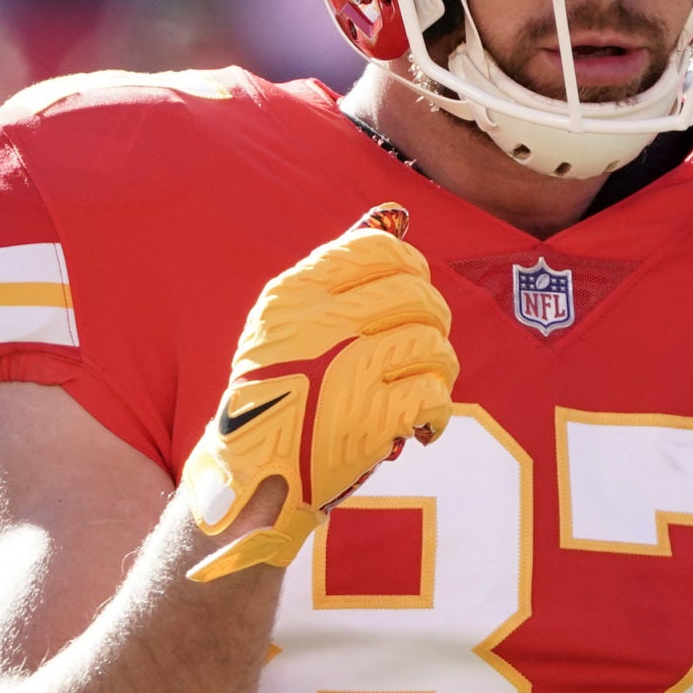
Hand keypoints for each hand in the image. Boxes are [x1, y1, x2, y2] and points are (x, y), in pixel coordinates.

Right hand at [182, 207, 455, 579]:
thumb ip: (340, 268)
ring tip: (418, 388)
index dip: (411, 268)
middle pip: (418, 295)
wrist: (254, 476)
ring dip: (438, 370)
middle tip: (419, 348)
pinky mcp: (371, 417)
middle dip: (432, 321)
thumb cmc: (279, 391)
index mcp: (296, 293)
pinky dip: (436, 411)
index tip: (412, 292)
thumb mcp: (288, 321)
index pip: (381, 250)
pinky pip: (435, 393)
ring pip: (434, 343)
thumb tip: (397, 215)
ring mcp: (348, 370)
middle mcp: (322, 324)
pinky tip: (419, 424)